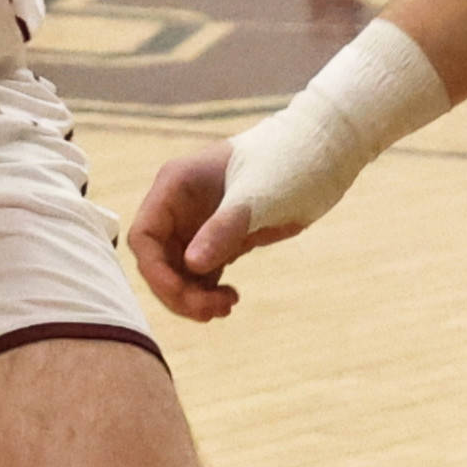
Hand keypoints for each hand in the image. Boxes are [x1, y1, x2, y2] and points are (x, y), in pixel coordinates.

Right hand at [125, 145, 293, 322]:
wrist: (321, 155)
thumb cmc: (287, 161)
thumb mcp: (257, 196)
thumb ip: (223, 228)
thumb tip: (191, 265)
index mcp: (176, 185)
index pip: (145, 236)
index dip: (155, 271)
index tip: (182, 294)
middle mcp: (180, 206)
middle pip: (158, 261)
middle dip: (178, 290)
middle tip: (212, 311)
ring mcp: (199, 224)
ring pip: (177, 272)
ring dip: (193, 297)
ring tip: (226, 306)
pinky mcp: (219, 239)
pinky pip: (200, 274)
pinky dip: (208, 292)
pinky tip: (230, 299)